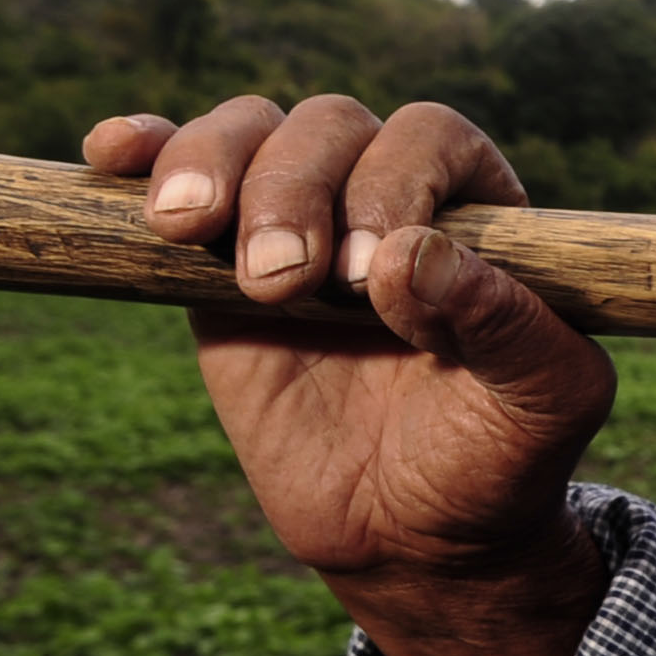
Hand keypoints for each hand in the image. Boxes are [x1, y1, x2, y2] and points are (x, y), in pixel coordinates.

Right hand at [85, 95, 618, 655]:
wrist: (410, 530)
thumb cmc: (496, 455)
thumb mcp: (542, 402)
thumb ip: (506, 326)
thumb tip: (409, 255)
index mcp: (475, 208)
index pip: (430, 137)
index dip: (393, 183)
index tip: (366, 272)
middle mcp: (385, 192)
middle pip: (327, 126)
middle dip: (293, 190)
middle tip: (285, 282)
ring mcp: (296, 218)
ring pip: (247, 132)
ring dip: (212, 164)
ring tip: (190, 232)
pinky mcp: (213, 263)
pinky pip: (174, 178)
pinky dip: (143, 151)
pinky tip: (113, 155)